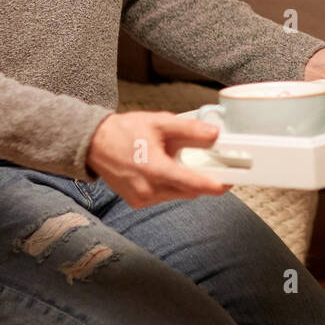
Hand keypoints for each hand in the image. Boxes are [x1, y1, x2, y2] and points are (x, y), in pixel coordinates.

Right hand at [85, 111, 230, 207]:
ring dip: (186, 183)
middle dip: (202, 180)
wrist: (94, 144)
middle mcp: (148, 189)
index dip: (215, 185)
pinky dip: (171, 186)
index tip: (229, 182)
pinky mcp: (137, 202)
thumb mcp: (160, 123)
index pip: (193, 184)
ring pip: (178, 195)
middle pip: (189, 191)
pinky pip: (164, 197)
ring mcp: (142, 199)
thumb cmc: (125, 132)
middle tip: (211, 164)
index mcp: (155, 170)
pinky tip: (165, 169)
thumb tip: (215, 135)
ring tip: (180, 161)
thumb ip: (190, 130)